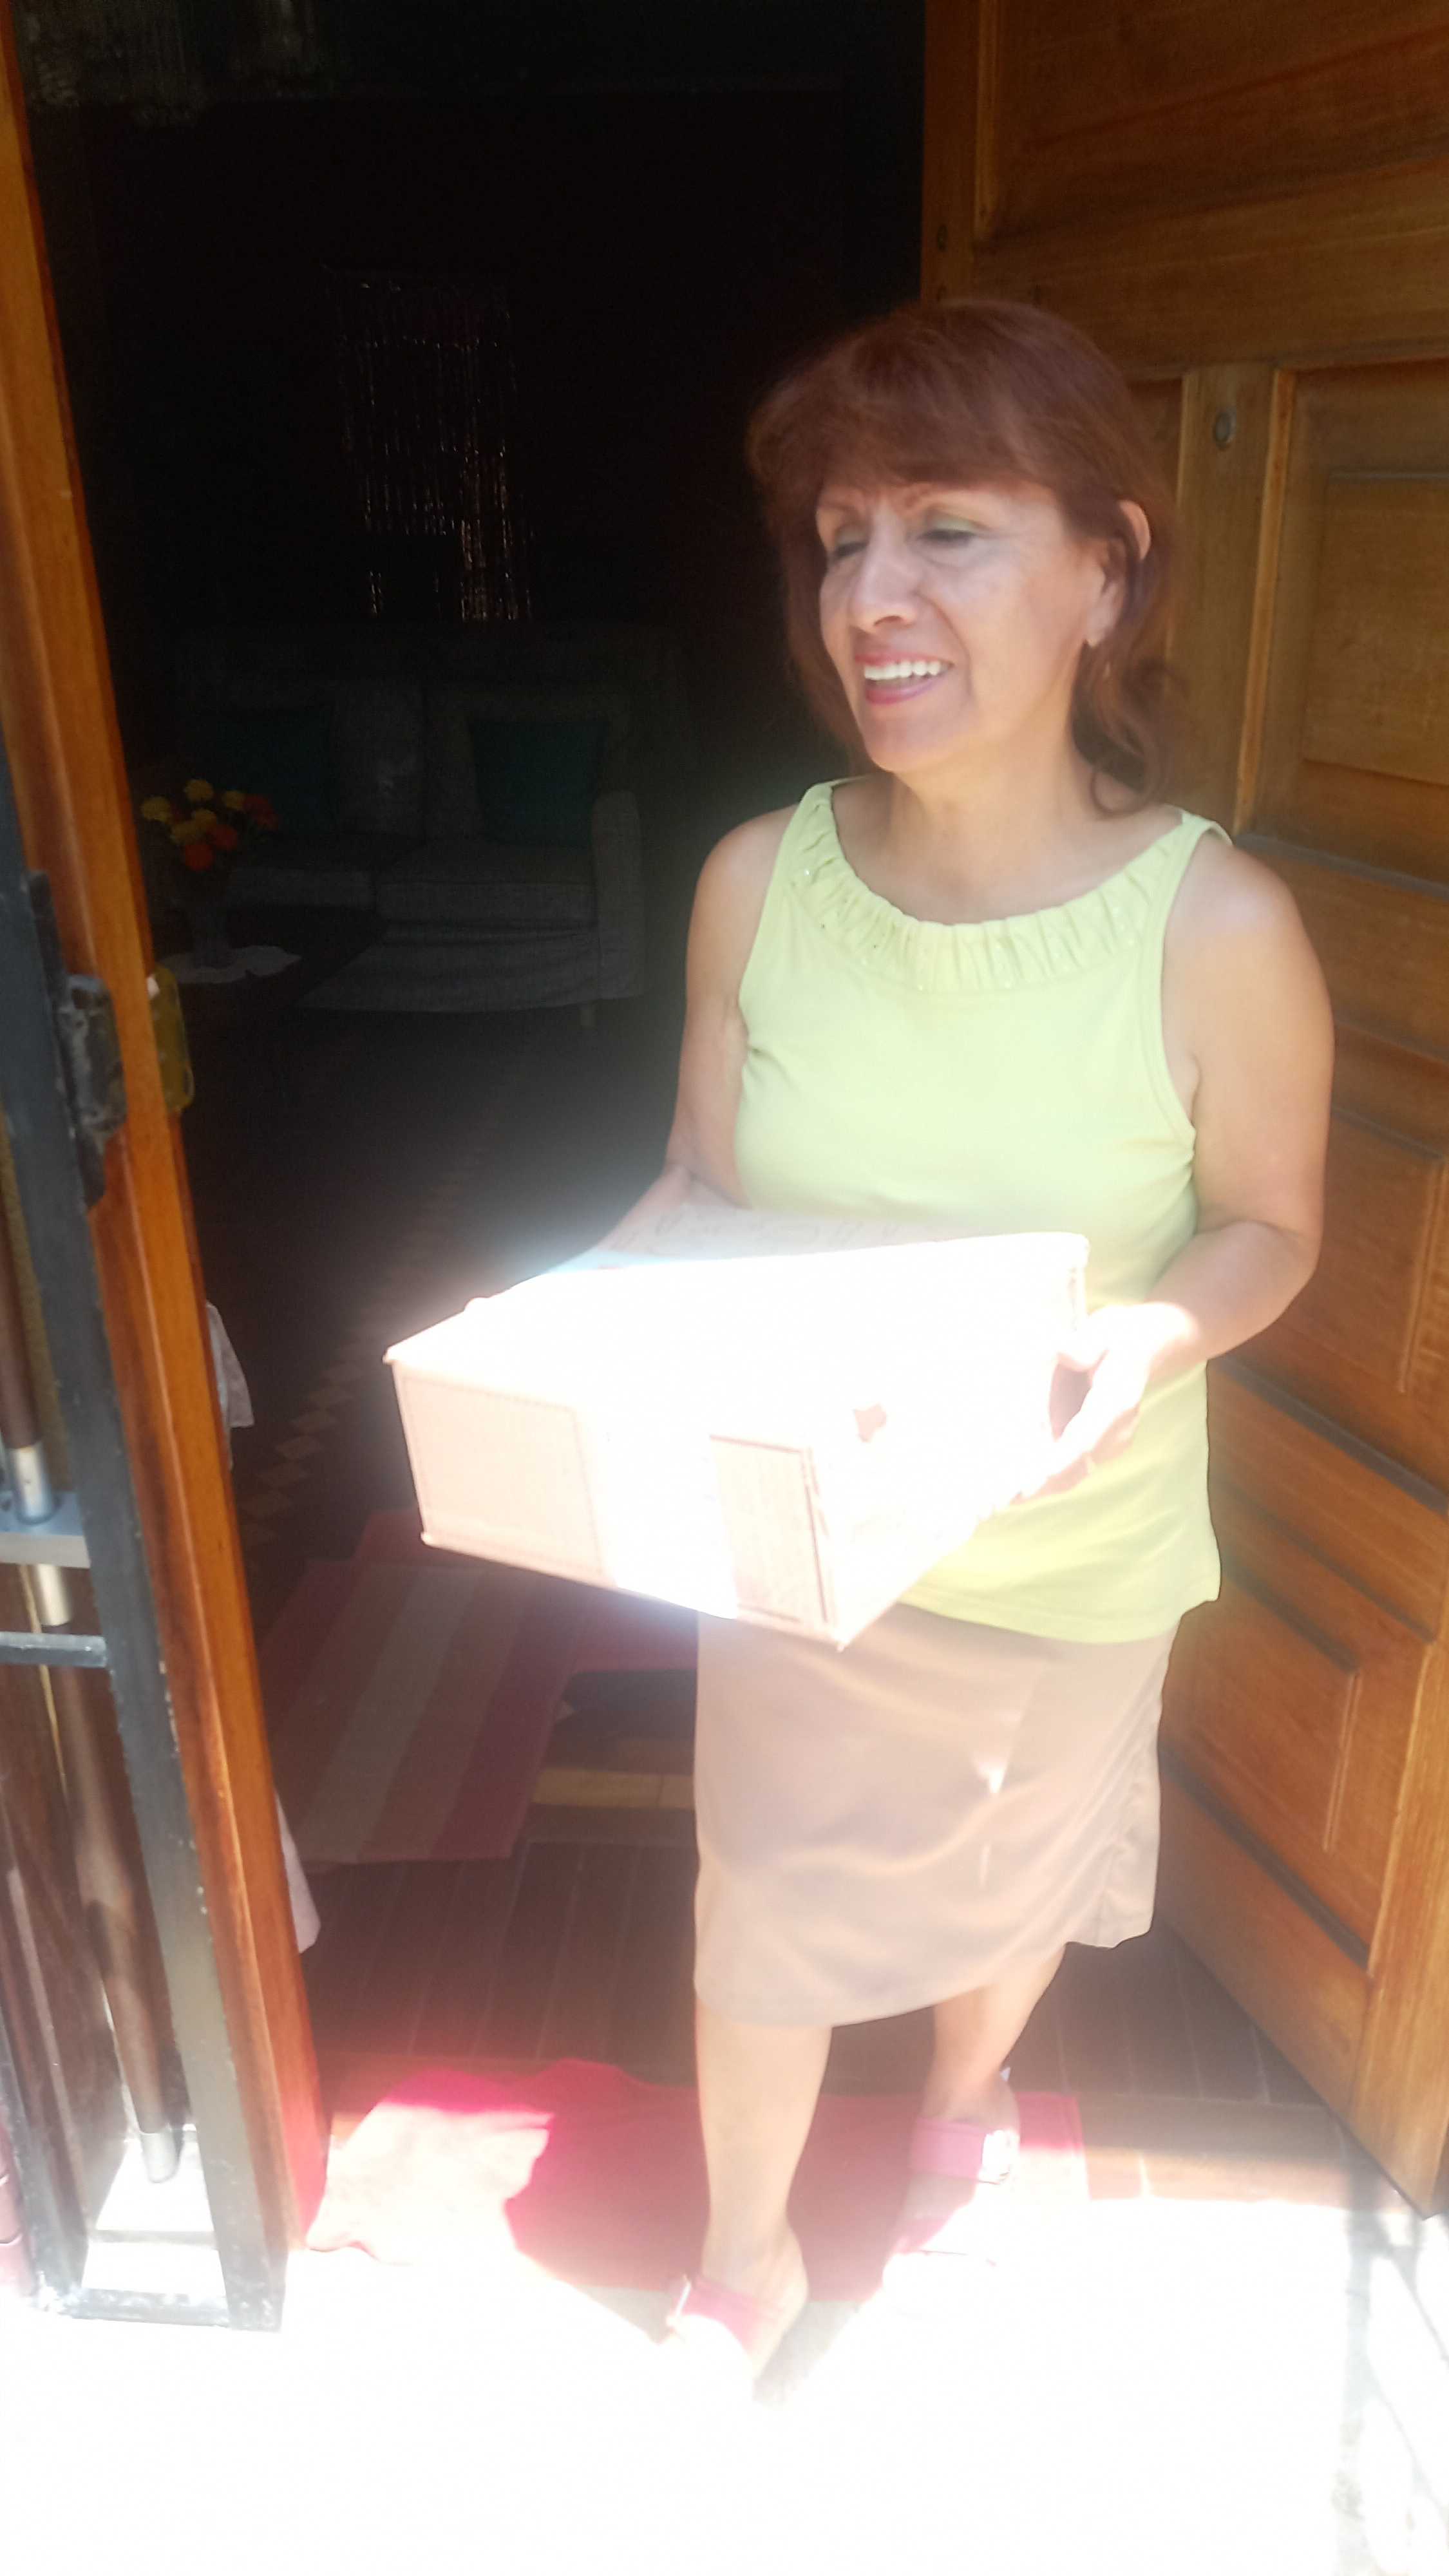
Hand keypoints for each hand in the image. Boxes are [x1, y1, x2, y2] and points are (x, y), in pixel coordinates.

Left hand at [1014, 1302, 1193, 1501]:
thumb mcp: (1103, 1331)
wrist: (1144, 1346)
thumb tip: (1061, 1351)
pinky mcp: (1097, 1447)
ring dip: (1039, 1485)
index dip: (1063, 1458)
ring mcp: (1110, 1443)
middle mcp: (1117, 1430)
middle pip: (1078, 1465)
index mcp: (1118, 1402)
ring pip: (1074, 1473)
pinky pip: (1071, 1469)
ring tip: (1001, 1497)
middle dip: (1043, 1483)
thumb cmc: (1118, 1338)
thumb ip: (1082, 1345)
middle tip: (1005, 1496)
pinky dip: (1044, 1477)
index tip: (1039, 1475)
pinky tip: (1014, 1485)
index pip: (1088, 1436)